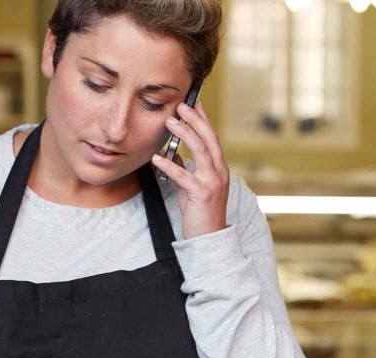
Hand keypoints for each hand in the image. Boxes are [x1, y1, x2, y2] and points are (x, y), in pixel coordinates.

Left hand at [151, 100, 228, 239]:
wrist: (209, 237)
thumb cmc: (200, 211)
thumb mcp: (192, 186)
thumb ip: (185, 168)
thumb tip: (172, 153)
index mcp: (218, 167)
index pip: (212, 137)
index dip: (203, 119)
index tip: (193, 102)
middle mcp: (219, 171)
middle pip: (209, 138)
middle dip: (195, 120)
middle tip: (181, 105)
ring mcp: (213, 182)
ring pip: (201, 151)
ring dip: (186, 134)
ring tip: (171, 122)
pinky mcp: (202, 194)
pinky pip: (184, 176)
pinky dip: (170, 165)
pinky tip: (156, 158)